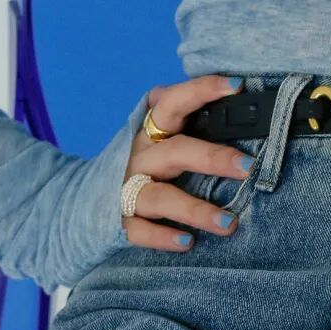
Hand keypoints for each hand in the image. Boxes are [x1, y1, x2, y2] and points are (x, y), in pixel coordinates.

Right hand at [120, 73, 254, 250]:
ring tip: (228, 223)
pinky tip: (188, 243)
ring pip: (161, 197)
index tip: (236, 86)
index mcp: (150, 131)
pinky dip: (162, 237)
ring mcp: (127, 190)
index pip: (173, 102)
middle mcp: (139, 157)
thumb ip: (179, 113)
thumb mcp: (154, 134)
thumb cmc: (141, 162)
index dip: (202, 90)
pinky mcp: (119, 222)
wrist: (83, 197)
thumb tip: (226, 87)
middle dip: (212, 158)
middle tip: (248, 167)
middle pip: (175, 152)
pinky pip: (140, 231)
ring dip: (195, 210)